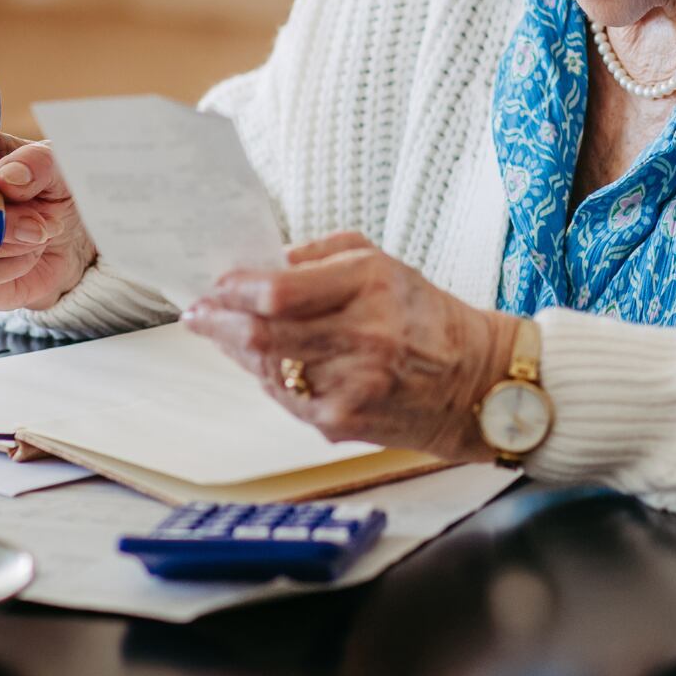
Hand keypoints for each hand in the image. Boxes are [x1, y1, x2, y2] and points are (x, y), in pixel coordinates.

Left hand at [183, 232, 519, 462]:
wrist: (478, 383)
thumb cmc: (427, 317)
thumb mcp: (384, 263)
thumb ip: (324, 256)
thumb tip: (268, 264)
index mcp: (370, 285)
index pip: (279, 290)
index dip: (235, 288)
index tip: (217, 284)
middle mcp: (361, 335)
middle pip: (262, 333)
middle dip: (217, 322)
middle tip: (197, 313)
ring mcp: (351, 383)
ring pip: (267, 367)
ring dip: (237, 350)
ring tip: (224, 334)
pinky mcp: (344, 420)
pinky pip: (286, 397)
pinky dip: (269, 378)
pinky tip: (266, 364)